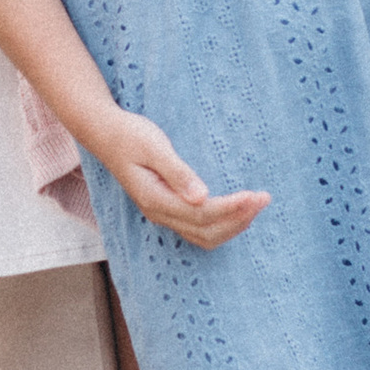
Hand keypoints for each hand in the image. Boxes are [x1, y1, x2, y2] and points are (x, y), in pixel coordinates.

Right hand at [92, 109, 268, 250]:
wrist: (104, 132)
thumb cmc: (129, 134)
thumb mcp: (153, 146)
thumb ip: (177, 172)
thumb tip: (202, 196)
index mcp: (155, 198)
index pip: (203, 214)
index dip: (232, 208)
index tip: (255, 195)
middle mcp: (159, 213)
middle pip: (207, 231)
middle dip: (239, 218)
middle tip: (264, 198)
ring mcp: (162, 213)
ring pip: (204, 236)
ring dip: (233, 225)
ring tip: (256, 205)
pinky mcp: (166, 208)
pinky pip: (198, 229)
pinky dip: (222, 225)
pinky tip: (236, 211)